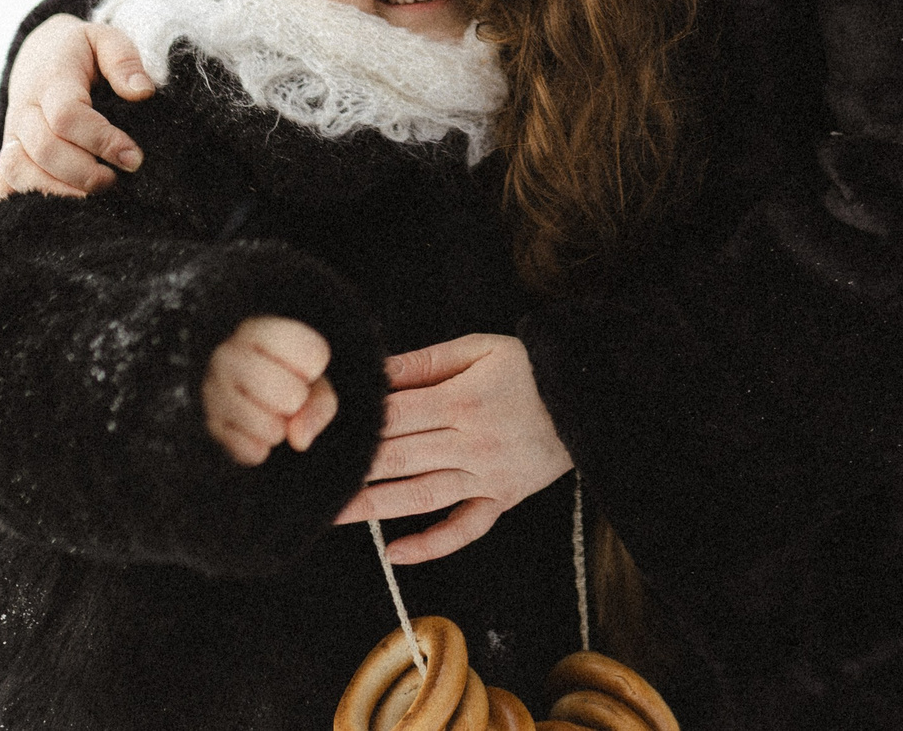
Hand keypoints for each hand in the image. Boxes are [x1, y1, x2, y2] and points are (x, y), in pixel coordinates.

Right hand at [0, 15, 154, 199]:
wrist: (39, 53)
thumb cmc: (81, 51)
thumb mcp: (104, 39)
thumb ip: (124, 60)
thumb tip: (142, 92)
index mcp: (51, 80)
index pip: (67, 115)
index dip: (100, 140)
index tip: (133, 158)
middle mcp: (25, 110)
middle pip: (44, 149)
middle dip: (84, 173)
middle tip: (117, 182)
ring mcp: (13, 134)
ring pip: (18, 171)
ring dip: (57, 192)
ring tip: (95, 198)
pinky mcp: (9, 153)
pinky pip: (2, 184)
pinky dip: (22, 201)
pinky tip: (58, 212)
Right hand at [203, 317, 339, 465]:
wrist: (241, 391)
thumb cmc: (282, 376)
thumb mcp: (311, 380)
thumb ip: (319, 404)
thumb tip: (299, 438)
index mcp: (259, 330)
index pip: (312, 353)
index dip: (314, 369)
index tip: (299, 367)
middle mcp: (229, 354)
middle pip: (288, 393)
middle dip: (297, 402)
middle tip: (287, 397)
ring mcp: (213, 390)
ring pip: (267, 425)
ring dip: (278, 429)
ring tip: (270, 414)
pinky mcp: (210, 424)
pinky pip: (250, 449)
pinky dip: (260, 448)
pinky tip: (254, 431)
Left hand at [335, 333, 571, 563]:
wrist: (590, 396)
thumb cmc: (530, 366)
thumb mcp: (479, 348)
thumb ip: (424, 362)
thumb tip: (377, 373)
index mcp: (462, 401)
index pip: (396, 417)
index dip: (357, 425)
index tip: (320, 431)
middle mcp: (472, 443)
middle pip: (399, 458)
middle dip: (353, 467)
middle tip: (312, 476)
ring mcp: (487, 476)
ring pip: (420, 497)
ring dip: (373, 507)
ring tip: (331, 514)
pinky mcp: (503, 499)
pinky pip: (465, 528)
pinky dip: (431, 545)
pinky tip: (394, 553)